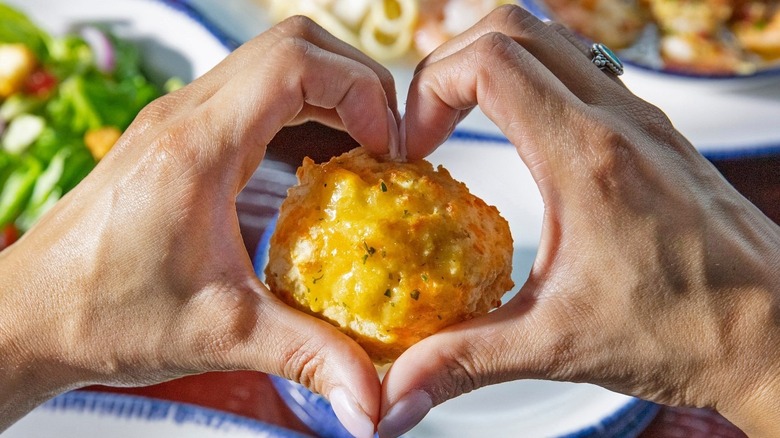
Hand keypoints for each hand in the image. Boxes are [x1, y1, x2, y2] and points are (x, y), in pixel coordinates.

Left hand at [0, 17, 398, 436]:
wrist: (30, 317)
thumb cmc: (104, 316)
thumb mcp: (221, 335)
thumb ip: (306, 355)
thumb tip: (373, 396)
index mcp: (196, 146)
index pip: (294, 62)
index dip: (358, 90)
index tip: (386, 147)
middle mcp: (184, 116)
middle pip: (293, 46)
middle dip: (355, 84)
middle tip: (384, 144)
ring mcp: (178, 120)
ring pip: (273, 63)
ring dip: (329, 95)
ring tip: (361, 153)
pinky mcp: (177, 137)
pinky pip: (253, 96)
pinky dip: (299, 114)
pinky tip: (315, 166)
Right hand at [379, 5, 779, 436]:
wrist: (777, 333)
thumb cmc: (688, 331)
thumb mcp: (557, 345)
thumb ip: (463, 362)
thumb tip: (397, 394)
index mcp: (587, 159)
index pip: (491, 63)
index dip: (432, 89)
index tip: (417, 144)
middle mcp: (617, 121)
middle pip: (513, 27)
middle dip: (450, 64)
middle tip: (428, 123)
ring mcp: (640, 118)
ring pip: (549, 39)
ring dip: (491, 65)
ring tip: (462, 122)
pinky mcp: (651, 132)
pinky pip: (579, 69)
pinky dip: (531, 80)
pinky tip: (521, 137)